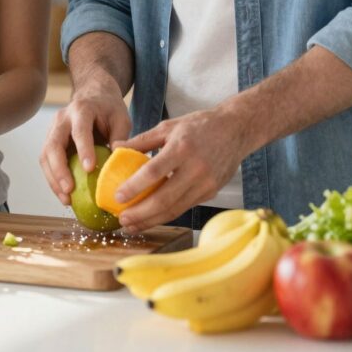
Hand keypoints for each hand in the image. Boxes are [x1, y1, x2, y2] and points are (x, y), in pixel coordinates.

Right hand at [39, 82, 130, 205]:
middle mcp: (62, 119)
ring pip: (45, 156)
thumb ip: (120, 137)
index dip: (83, 149)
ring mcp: (52, 130)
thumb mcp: (121, 118)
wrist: (93, 94)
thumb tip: (118, 160)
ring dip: (53, 179)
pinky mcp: (50, 141)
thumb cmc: (109, 109)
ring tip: (66, 200)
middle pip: (53, 145)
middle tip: (69, 191)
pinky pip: (47, 162)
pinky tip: (64, 195)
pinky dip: (54, 180)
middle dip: (59, 170)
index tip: (89, 169)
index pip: (80, 130)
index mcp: (82, 110)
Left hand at [110, 106, 247, 231]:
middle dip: (140, 214)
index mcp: (181, 147)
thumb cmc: (199, 126)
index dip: (134, 187)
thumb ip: (142, 140)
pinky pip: (185, 207)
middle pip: (164, 198)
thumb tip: (115, 147)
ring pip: (175, 209)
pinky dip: (166, 215)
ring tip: (132, 225)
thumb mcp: (168, 126)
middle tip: (122, 219)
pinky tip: (152, 218)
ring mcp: (206, 183)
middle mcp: (195, 168)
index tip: (117, 197)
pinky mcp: (211, 192)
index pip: (154, 172)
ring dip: (151, 220)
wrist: (235, 130)